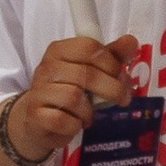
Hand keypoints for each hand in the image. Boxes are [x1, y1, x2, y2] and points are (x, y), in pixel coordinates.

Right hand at [0, 32, 135, 165]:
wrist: (38, 120)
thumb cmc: (68, 91)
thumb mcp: (90, 70)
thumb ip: (111, 56)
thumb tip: (130, 41)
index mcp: (59, 50)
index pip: (89, 46)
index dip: (111, 62)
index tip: (120, 76)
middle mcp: (46, 67)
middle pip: (87, 74)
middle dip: (111, 89)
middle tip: (121, 99)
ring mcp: (38, 90)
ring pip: (75, 98)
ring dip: (89, 111)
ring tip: (88, 114)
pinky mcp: (35, 115)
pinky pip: (63, 120)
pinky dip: (75, 125)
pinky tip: (75, 123)